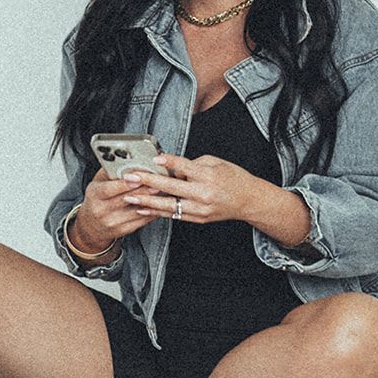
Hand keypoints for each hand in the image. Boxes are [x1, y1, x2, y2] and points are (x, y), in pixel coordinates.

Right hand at [72, 169, 159, 252]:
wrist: (92, 225)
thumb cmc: (97, 199)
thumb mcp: (98, 183)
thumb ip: (112, 172)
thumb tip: (129, 161)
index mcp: (94, 195)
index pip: (108, 189)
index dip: (123, 184)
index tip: (136, 177)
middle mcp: (101, 210)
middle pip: (125, 199)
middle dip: (143, 190)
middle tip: (156, 181)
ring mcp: (113, 222)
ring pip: (136, 211)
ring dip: (151, 201)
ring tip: (162, 191)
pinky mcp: (123, 230)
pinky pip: (141, 220)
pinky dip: (152, 211)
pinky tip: (159, 203)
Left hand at [122, 153, 272, 224]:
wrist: (248, 201)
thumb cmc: (233, 178)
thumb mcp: (215, 163)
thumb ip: (192, 164)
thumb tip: (171, 166)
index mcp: (208, 176)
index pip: (184, 167)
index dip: (168, 162)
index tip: (154, 158)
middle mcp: (203, 194)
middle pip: (171, 187)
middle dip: (149, 182)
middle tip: (131, 178)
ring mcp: (200, 209)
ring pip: (169, 206)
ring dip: (147, 202)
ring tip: (130, 198)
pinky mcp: (198, 219)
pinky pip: (174, 215)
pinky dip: (158, 212)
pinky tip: (143, 209)